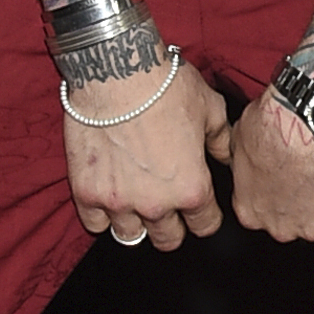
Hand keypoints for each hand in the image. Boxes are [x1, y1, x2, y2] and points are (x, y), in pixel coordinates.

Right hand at [63, 55, 235, 248]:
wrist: (116, 74)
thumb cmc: (165, 86)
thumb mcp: (209, 108)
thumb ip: (220, 139)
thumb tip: (226, 156)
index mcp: (191, 188)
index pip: (205, 226)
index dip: (205, 217)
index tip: (200, 209)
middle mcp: (156, 204)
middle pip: (168, 240)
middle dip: (172, 227)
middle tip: (167, 208)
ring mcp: (118, 202)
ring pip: (131, 236)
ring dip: (136, 223)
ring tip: (136, 203)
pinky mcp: (87, 193)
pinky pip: (95, 224)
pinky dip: (102, 215)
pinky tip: (108, 196)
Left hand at [223, 88, 313, 253]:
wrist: (309, 122)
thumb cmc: (273, 126)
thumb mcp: (239, 138)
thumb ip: (241, 160)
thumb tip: (244, 157)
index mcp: (249, 210)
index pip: (261, 215)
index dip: (273, 195)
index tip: (282, 180)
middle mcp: (277, 226)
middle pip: (289, 226)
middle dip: (297, 205)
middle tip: (307, 176)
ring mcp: (312, 229)